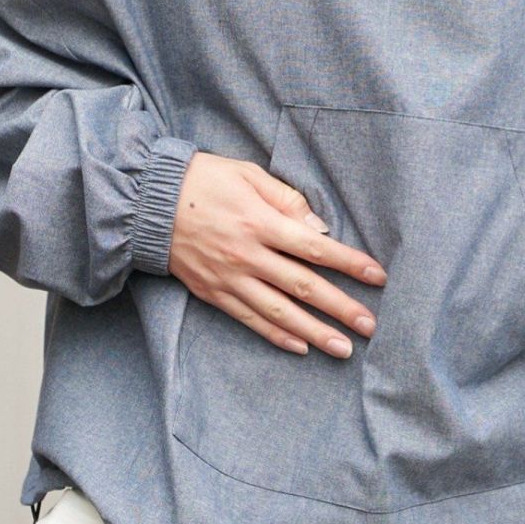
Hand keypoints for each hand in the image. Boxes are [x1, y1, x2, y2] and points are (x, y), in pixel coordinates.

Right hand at [166, 150, 386, 356]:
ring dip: (314, 332)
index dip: (349, 264)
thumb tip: (318, 228)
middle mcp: (247, 256)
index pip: (315, 249)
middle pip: (303, 287)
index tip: (377, 276)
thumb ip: (287, 200)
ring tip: (342, 348)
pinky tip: (300, 347)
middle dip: (341, 308)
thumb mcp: (248, 175)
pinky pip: (249, 320)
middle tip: (370, 326)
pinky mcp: (213, 293)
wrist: (147, 202)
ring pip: (279, 313)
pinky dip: (275, 336)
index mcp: (260, 223)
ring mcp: (229, 279)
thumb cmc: (203, 180)